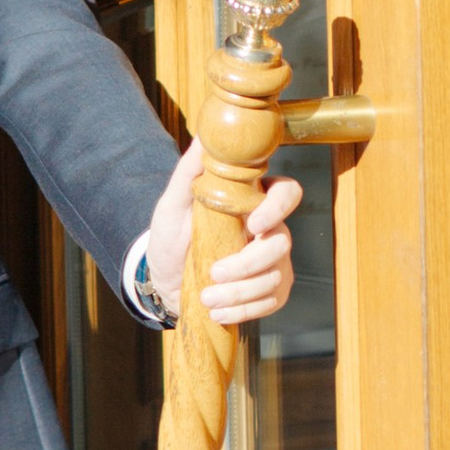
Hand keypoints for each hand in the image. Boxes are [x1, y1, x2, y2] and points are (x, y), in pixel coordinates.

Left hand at [141, 136, 302, 326]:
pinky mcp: (269, 291)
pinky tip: (218, 312)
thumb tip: (203, 137)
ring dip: (240, 293)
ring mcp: (273, 262)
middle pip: (282, 242)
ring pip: (276, 277)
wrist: (163, 280)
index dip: (278, 207)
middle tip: (214, 274)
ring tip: (207, 298)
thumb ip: (190, 173)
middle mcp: (269, 229)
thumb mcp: (172, 205)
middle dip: (248, 264)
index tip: (253, 222)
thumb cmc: (172, 236)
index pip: (286, 193)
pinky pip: (272, 302)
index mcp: (252, 202)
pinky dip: (245, 311)